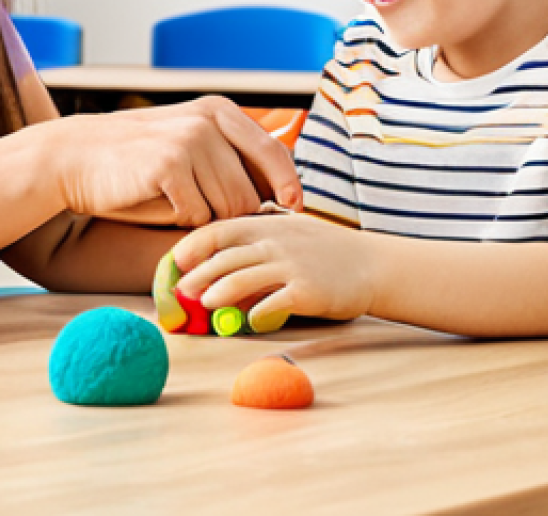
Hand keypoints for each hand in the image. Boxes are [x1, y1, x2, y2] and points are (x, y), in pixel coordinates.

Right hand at [52, 96, 301, 226]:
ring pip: (225, 208)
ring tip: (172, 199)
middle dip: (230, 214)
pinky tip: (155, 200)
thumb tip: (280, 196)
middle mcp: (209, 121)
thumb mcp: (190, 146)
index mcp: (220, 111)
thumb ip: (230, 159)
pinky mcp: (169, 165)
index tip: (292, 209)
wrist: (76, 157)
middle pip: (250, 194)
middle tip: (195, 208)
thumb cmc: (138, 162)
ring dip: (202, 217)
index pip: (275, 153)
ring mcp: (189, 140)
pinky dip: (178, 220)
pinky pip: (196, 216)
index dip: (288, 187)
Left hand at [172, 213, 374, 327]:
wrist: (373, 264)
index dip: (193, 246)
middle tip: (178, 291)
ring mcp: (291, 265)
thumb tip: (218, 268)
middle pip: (225, 257)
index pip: (219, 230)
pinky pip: (274, 303)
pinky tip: (247, 321)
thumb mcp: (288, 235)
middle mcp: (275, 242)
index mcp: (266, 226)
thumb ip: (256, 245)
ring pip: (243, 277)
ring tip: (202, 303)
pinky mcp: (307, 290)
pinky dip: (256, 313)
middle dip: (197, 274)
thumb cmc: (324, 251)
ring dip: (218, 291)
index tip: (174, 262)